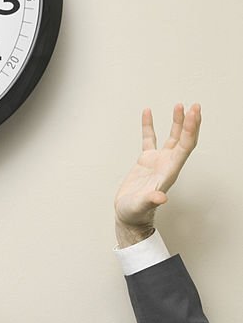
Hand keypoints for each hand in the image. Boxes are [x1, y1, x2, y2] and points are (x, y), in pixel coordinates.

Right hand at [114, 102, 201, 235]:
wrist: (128, 216)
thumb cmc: (136, 213)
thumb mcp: (142, 206)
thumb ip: (151, 200)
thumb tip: (161, 198)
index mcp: (170, 172)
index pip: (185, 147)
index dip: (190, 130)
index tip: (193, 114)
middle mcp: (167, 164)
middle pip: (184, 139)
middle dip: (190, 123)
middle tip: (194, 106)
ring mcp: (158, 161)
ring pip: (171, 137)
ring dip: (177, 122)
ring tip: (179, 105)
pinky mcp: (145, 161)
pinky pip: (149, 139)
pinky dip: (149, 126)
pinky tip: (148, 113)